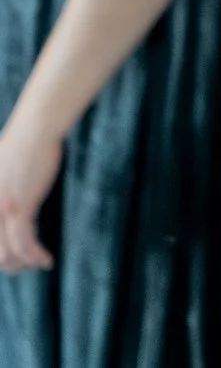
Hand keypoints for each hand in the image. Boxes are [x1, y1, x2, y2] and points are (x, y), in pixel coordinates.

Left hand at [0, 106, 59, 272]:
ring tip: (37, 264)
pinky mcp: (19, 206)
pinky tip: (46, 260)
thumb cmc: (23, 143)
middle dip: (9, 265)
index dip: (0, 257)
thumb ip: (2, 189)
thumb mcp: (2, 171)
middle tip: (26, 266)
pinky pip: (24, 242)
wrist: (37, 126)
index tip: (14, 261)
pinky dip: (34, 256)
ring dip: (22, 265)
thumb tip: (12, 198)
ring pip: (5, 254)